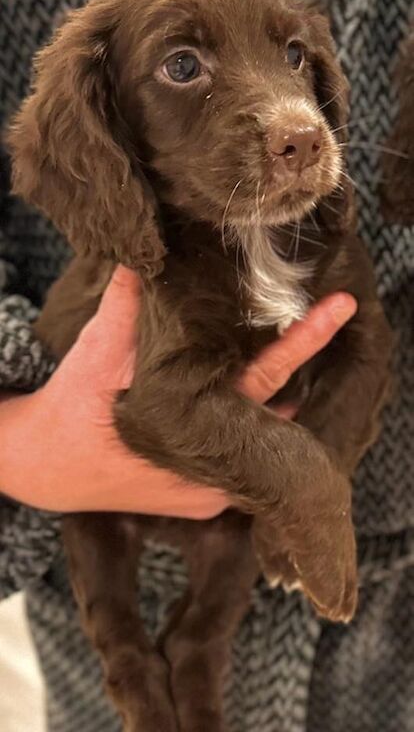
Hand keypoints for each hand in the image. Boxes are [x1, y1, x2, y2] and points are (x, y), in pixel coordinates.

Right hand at [0, 267, 355, 515]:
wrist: (45, 466)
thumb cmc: (73, 407)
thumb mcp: (97, 350)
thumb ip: (126, 303)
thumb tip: (139, 253)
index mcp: (192, 420)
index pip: (265, 373)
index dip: (304, 340)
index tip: (339, 310)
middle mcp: (211, 463)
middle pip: (277, 408)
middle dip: (300, 363)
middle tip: (331, 317)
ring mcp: (211, 490)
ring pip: (263, 439)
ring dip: (274, 402)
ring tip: (289, 356)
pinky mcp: (203, 502)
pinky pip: (244, 464)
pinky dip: (250, 431)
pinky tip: (249, 405)